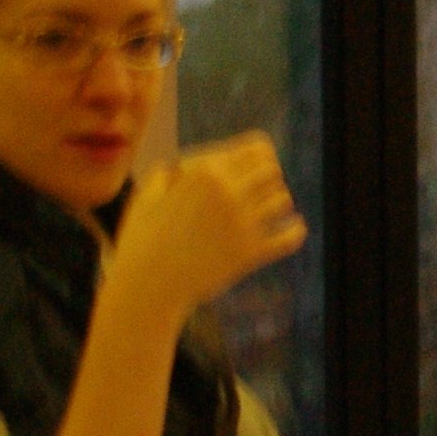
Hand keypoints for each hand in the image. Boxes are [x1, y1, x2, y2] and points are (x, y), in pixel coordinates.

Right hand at [113, 133, 306, 320]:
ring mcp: (242, 223)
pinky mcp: (250, 254)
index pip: (258, 148)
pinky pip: (289, 237)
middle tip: (260, 191)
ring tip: (269, 212)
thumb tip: (192, 166)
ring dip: (276, 204)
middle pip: (272, 171)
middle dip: (267, 178)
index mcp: (207, 171)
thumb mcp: (148, 193)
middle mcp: (228, 192)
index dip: (259, 157)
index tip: (256, 168)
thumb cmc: (142, 241)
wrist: (147, 287)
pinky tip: (294, 229)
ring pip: (282, 200)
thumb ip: (174, 172)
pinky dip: (295, 231)